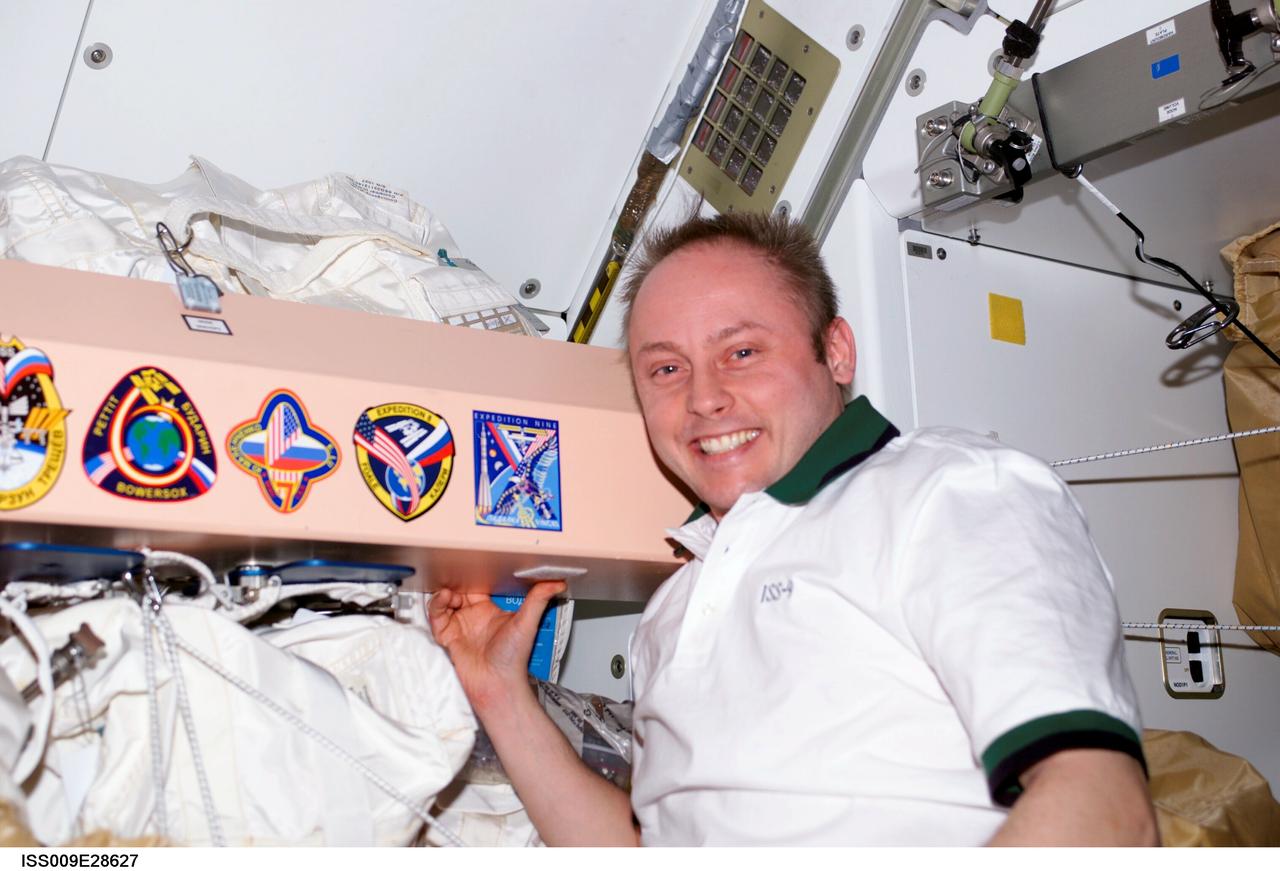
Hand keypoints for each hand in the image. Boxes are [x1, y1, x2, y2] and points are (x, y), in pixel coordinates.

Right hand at [426, 581, 566, 711]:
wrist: (496, 684)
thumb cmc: (513, 660)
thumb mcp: (527, 622)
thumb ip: (539, 599)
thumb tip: (556, 582)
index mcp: (490, 612)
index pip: (479, 588)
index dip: (475, 577)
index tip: (475, 564)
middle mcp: (474, 618)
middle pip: (460, 592)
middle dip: (457, 582)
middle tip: (457, 573)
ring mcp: (460, 626)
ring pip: (446, 602)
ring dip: (446, 593)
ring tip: (452, 592)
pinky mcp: (447, 636)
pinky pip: (436, 617)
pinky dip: (436, 605)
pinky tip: (444, 599)